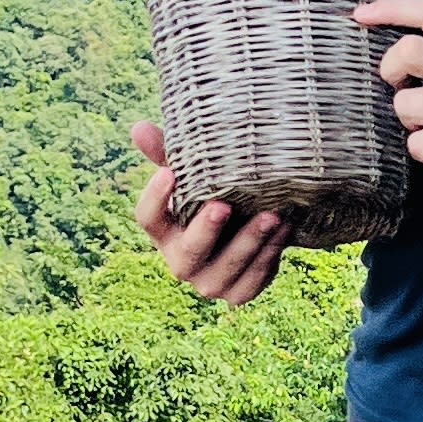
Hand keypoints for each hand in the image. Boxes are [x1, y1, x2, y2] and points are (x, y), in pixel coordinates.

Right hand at [131, 119, 287, 304]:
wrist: (253, 222)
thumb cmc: (217, 194)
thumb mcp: (197, 173)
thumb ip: (170, 152)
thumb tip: (139, 128)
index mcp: (164, 230)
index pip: (147, 218)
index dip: (155, 198)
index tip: (169, 173)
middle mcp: (181, 260)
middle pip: (187, 252)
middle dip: (206, 231)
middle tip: (223, 206)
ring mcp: (209, 281)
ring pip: (225, 270)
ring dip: (249, 243)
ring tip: (271, 216)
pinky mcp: (237, 293)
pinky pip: (251, 282)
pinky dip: (269, 257)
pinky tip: (283, 231)